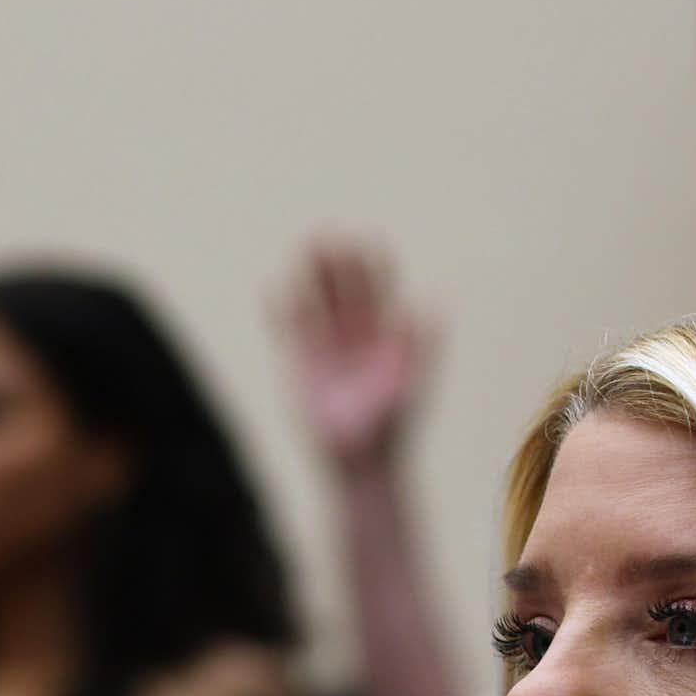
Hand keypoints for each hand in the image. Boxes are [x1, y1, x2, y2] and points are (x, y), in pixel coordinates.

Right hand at [278, 238, 431, 471]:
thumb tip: (425, 305)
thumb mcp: (409, 382)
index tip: (366, 240)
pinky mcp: (303, 367)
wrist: (361, 462)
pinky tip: (271, 291)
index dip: (373, 266)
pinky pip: (290, 333)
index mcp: (386, 337)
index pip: (379, 291)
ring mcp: (329, 351)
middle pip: (345, 291)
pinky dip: (280, 313)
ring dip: (310, 278)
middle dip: (337, 264)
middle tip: (326, 233)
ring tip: (302, 248)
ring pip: (317, 305)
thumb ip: (418, 344)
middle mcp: (357, 338)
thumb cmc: (390, 427)